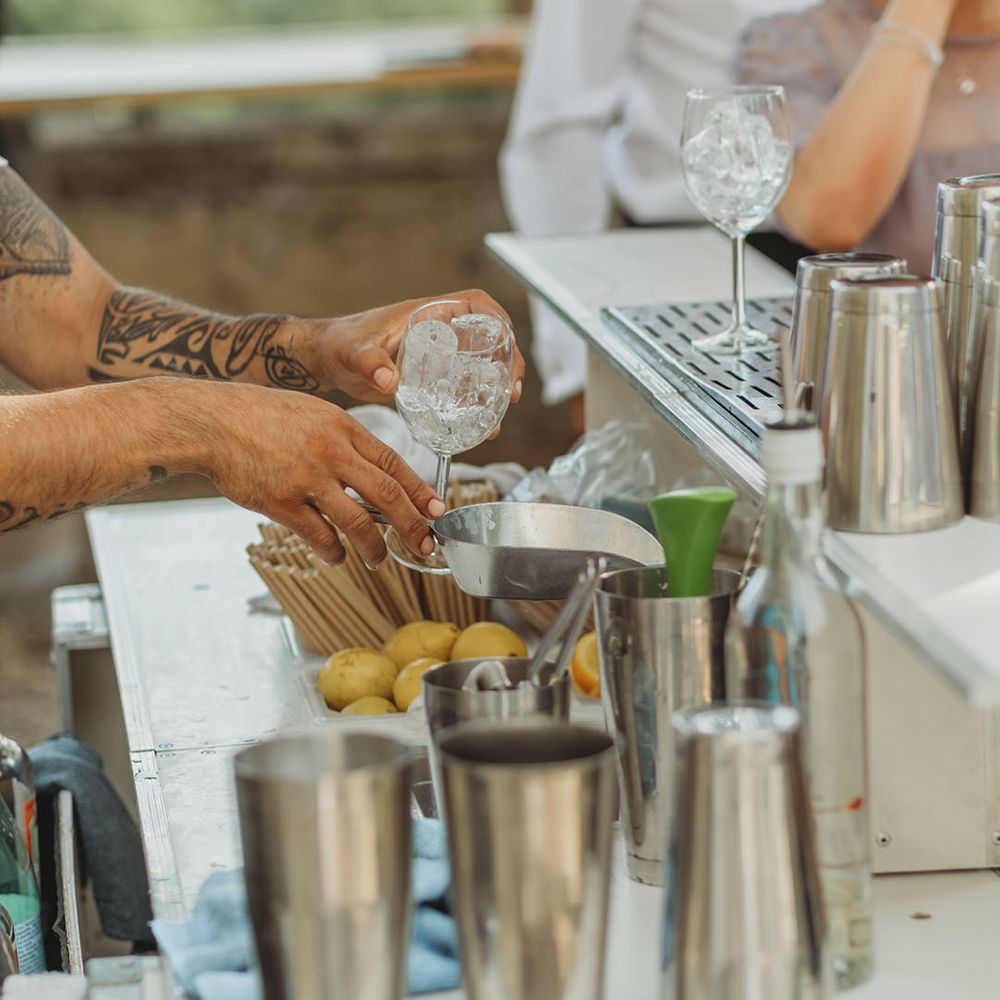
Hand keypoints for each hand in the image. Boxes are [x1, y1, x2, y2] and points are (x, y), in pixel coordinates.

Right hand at [196, 383, 444, 565]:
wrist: (211, 421)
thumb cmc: (260, 415)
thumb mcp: (312, 412)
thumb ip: (343, 438)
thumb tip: (373, 471)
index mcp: (343, 427)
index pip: (393, 463)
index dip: (419, 491)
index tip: (437, 511)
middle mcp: (331, 452)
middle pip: (386, 495)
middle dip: (412, 526)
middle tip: (425, 546)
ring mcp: (307, 479)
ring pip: (357, 522)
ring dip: (374, 548)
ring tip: (379, 560)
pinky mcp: (281, 503)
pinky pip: (319, 536)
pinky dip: (334, 552)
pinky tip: (337, 557)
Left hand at [298, 289, 525, 404]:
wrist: (326, 361)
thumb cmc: (338, 344)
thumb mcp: (353, 351)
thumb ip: (369, 362)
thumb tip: (387, 379)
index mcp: (428, 313)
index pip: (477, 305)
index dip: (499, 320)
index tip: (508, 345)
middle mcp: (439, 331)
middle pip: (488, 339)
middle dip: (508, 363)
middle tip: (511, 393)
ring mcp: (437, 355)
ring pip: (479, 367)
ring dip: (495, 389)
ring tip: (498, 417)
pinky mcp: (431, 378)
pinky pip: (462, 387)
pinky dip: (474, 405)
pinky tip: (477, 428)